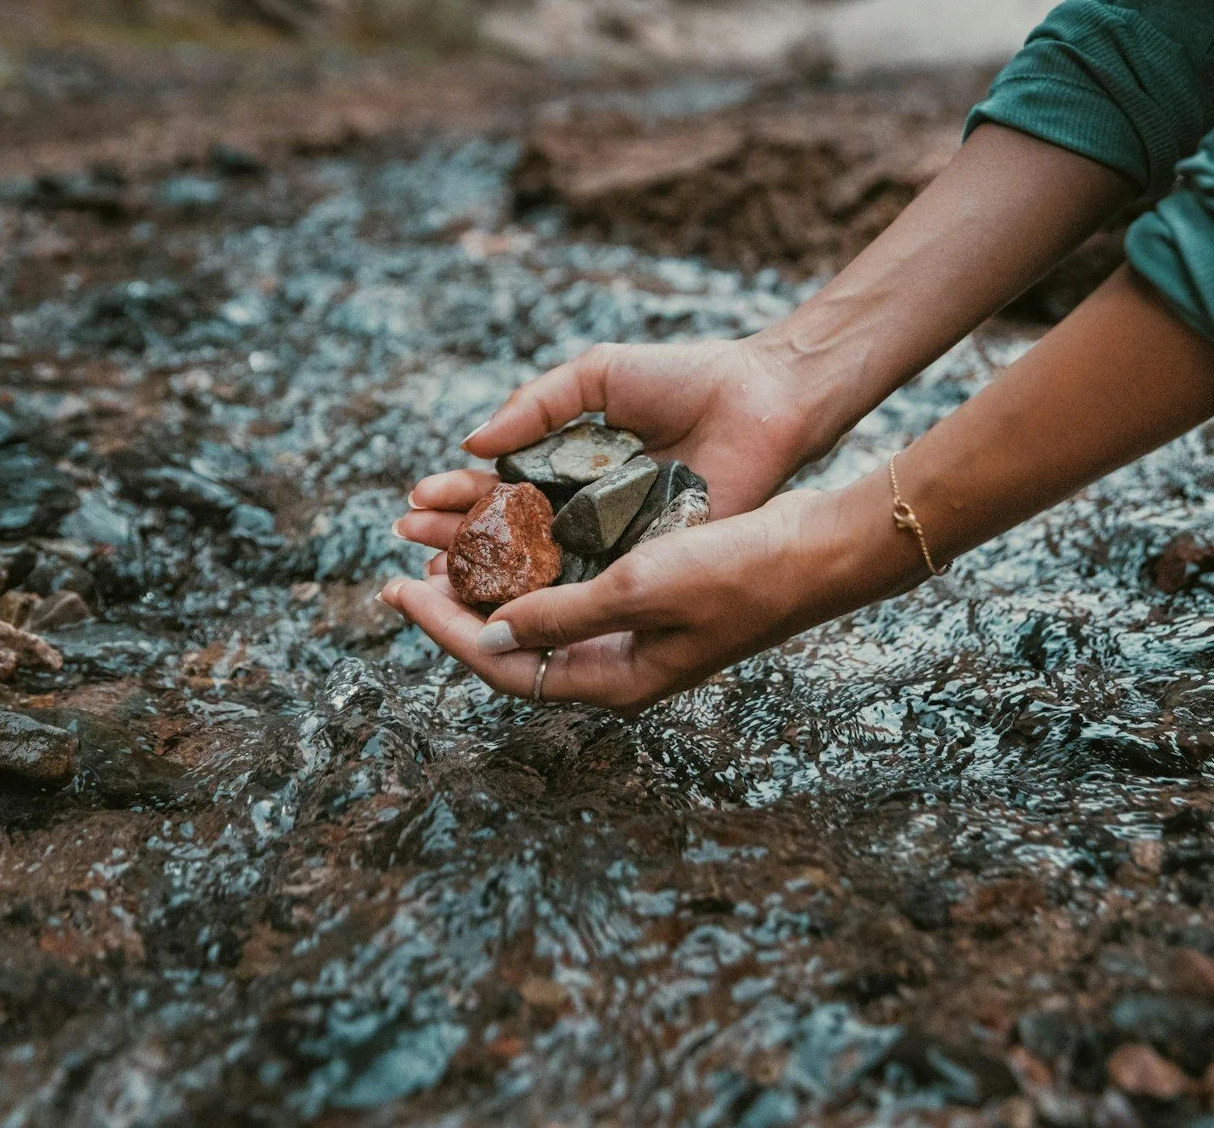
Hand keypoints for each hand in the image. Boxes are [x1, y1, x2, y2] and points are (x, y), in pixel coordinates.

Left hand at [379, 482, 919, 712]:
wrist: (816, 550)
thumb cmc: (738, 571)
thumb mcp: (642, 588)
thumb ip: (566, 615)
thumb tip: (496, 633)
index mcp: (615, 679)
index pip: (505, 665)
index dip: (445, 630)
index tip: (397, 592)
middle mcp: (618, 663)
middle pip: (514, 645)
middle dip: (457, 609)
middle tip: (404, 571)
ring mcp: (635, 632)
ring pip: (540, 613)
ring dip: (491, 584)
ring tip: (445, 551)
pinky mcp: (649, 594)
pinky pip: (570, 586)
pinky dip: (533, 563)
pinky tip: (510, 533)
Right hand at [395, 338, 830, 558]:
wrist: (763, 398)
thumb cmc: (687, 378)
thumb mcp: (598, 376)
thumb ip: (536, 405)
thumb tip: (472, 444)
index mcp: (571, 463)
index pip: (499, 488)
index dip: (455, 497)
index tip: (414, 503)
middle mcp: (587, 507)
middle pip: (507, 534)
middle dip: (454, 539)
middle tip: (408, 546)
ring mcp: (615, 538)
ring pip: (538, 567)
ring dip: (484, 574)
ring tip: (434, 575)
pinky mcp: (648, 559)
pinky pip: (590, 582)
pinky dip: (546, 594)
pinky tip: (503, 598)